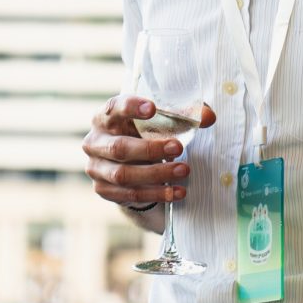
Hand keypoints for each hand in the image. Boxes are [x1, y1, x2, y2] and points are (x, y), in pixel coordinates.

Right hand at [83, 95, 215, 207]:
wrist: (130, 162)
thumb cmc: (143, 134)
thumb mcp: (158, 121)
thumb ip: (182, 116)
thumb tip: (208, 117)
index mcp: (105, 117)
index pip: (113, 108)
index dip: (131, 107)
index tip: (153, 108)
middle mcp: (94, 141)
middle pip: (119, 148)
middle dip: (150, 149)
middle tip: (178, 148)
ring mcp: (96, 168)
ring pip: (124, 174)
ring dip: (156, 174)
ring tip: (183, 170)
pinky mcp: (103, 189)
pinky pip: (130, 194)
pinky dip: (155, 194)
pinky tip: (177, 192)